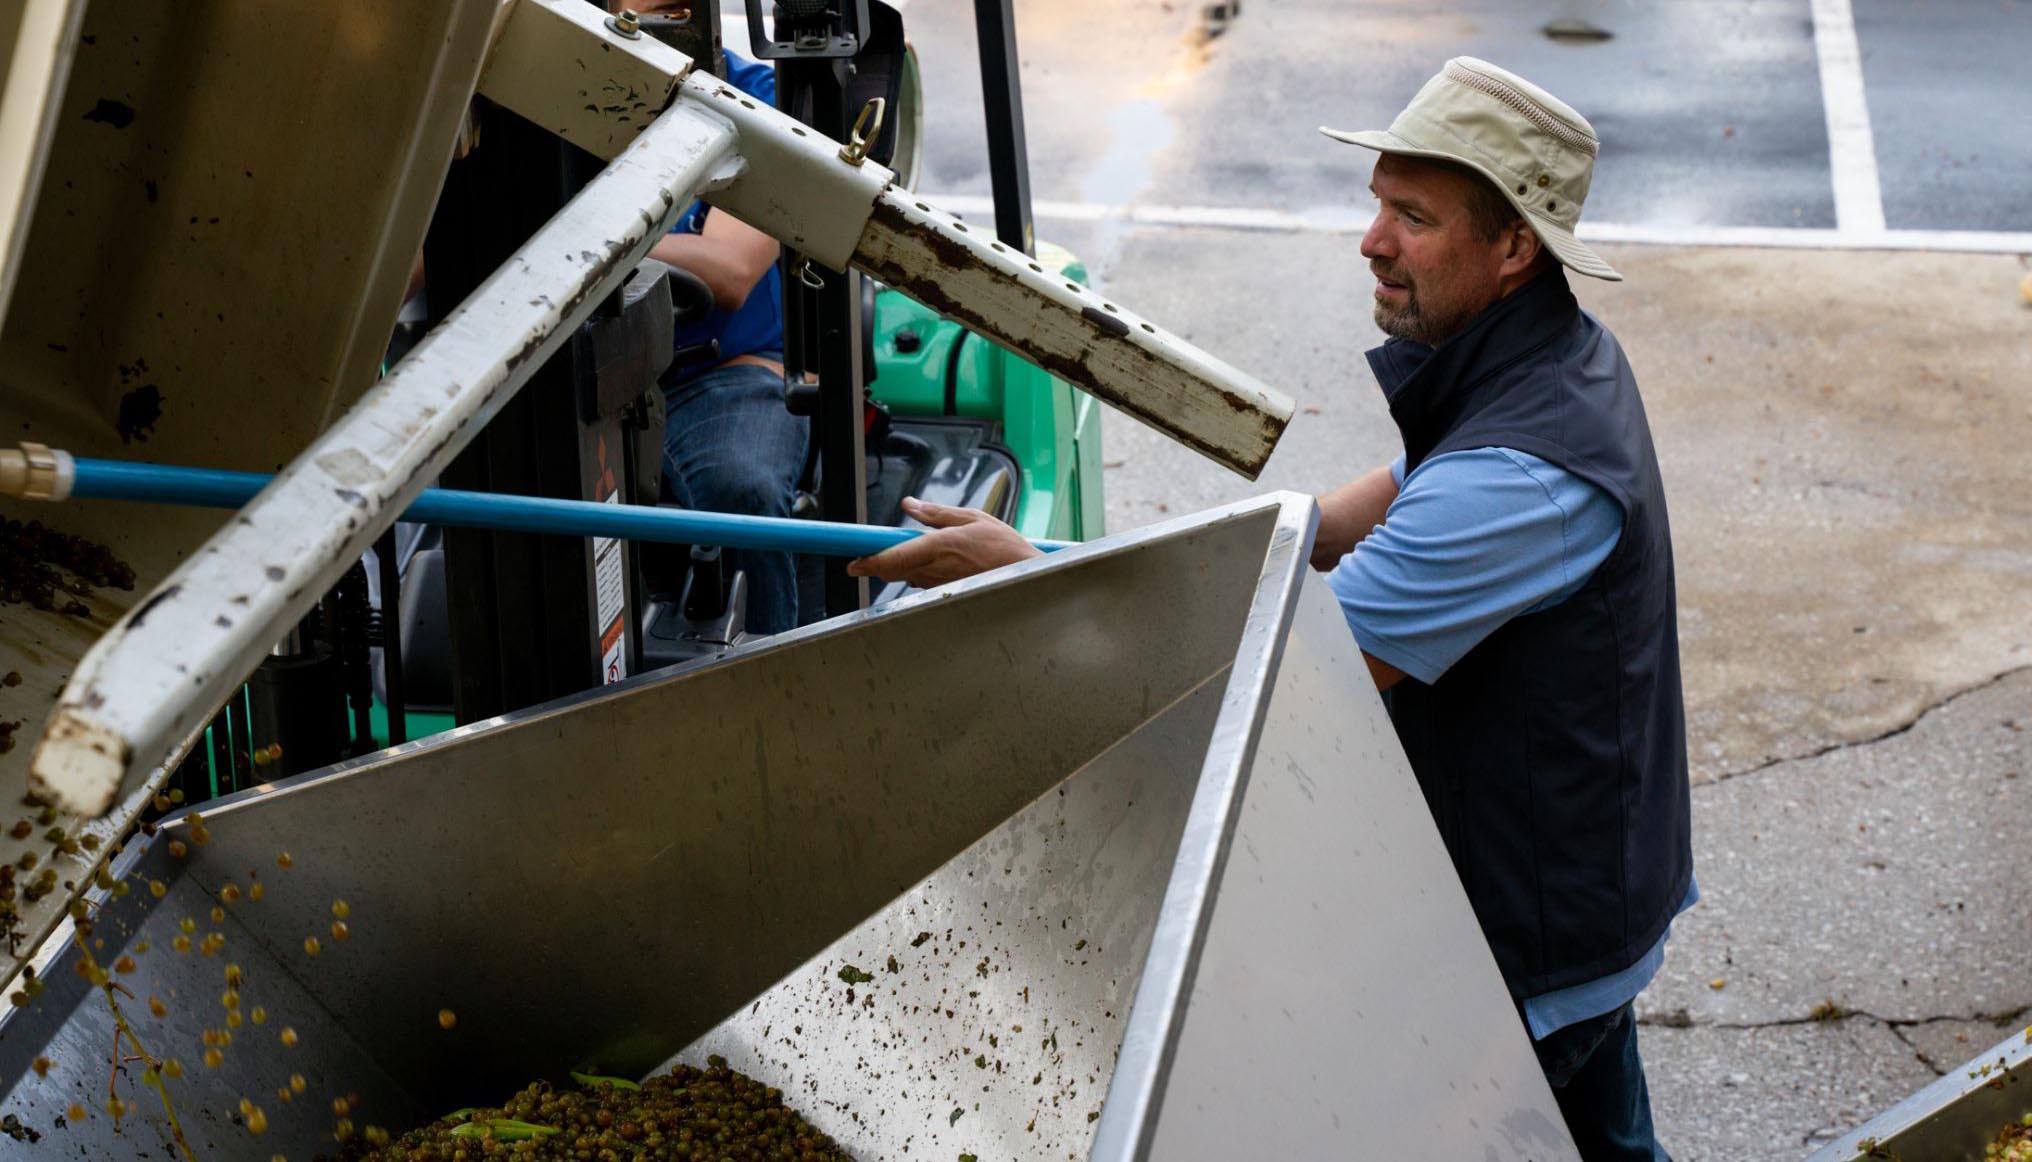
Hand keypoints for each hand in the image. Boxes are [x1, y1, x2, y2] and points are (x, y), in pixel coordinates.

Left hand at [846, 497, 1041, 587]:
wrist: (1026, 578)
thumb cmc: (1004, 548)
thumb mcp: (972, 519)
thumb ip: (936, 514)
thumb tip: (909, 506)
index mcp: (939, 547)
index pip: (894, 558)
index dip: (869, 561)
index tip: (854, 563)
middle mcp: (935, 570)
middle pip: (893, 571)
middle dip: (880, 563)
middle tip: (873, 555)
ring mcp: (940, 586)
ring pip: (908, 578)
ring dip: (904, 568)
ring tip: (924, 555)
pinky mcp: (947, 596)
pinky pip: (924, 586)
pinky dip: (922, 575)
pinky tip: (941, 566)